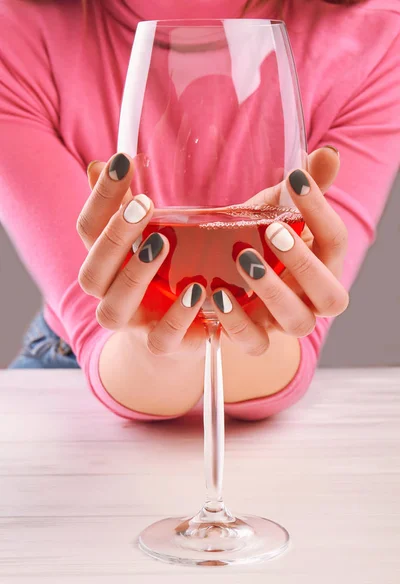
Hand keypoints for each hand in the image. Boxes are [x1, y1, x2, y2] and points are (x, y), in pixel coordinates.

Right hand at [77, 153, 206, 357]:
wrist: (174, 331)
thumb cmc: (158, 274)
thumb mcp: (143, 237)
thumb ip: (123, 205)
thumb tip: (99, 163)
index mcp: (103, 262)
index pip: (88, 229)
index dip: (100, 197)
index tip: (122, 162)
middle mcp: (108, 293)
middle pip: (93, 271)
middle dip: (115, 237)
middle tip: (144, 204)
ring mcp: (133, 322)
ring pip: (115, 306)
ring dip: (136, 274)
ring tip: (161, 243)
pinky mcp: (161, 343)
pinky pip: (162, 338)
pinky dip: (178, 316)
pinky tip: (197, 289)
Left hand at [210, 146, 348, 355]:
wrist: (225, 276)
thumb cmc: (257, 240)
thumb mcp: (273, 211)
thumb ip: (299, 191)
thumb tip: (328, 154)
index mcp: (324, 264)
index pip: (335, 242)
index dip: (320, 211)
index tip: (295, 178)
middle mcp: (312, 299)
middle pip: (331, 296)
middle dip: (304, 262)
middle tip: (274, 230)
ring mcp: (284, 322)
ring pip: (298, 322)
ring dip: (272, 291)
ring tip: (242, 258)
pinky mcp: (254, 338)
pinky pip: (255, 344)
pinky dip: (237, 322)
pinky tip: (218, 293)